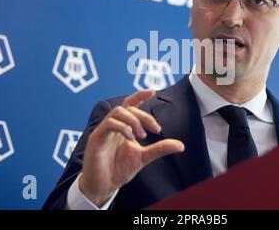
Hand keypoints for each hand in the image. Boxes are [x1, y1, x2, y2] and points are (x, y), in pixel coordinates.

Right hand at [78, 89, 184, 206]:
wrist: (103, 186)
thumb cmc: (119, 169)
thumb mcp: (144, 157)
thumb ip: (160, 148)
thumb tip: (181, 145)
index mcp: (123, 127)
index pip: (130, 105)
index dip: (140, 96)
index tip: (153, 91)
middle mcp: (113, 126)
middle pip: (127, 107)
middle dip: (143, 116)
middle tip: (154, 130)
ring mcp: (103, 131)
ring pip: (117, 112)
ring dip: (133, 120)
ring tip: (142, 135)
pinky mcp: (96, 138)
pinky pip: (108, 124)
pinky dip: (122, 128)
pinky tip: (131, 138)